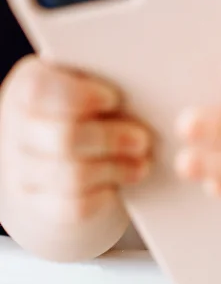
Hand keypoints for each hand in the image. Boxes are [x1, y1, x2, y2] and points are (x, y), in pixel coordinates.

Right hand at [0, 56, 153, 227]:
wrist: (58, 148)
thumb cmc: (82, 103)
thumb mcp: (84, 81)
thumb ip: (100, 77)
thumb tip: (142, 79)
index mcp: (26, 86)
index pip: (41, 90)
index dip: (81, 97)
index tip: (114, 99)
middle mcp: (15, 128)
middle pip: (63, 137)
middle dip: (110, 138)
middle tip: (143, 139)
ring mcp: (21, 170)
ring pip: (72, 176)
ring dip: (115, 168)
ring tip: (141, 162)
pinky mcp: (36, 205)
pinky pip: (73, 206)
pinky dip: (104, 195)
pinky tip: (122, 182)